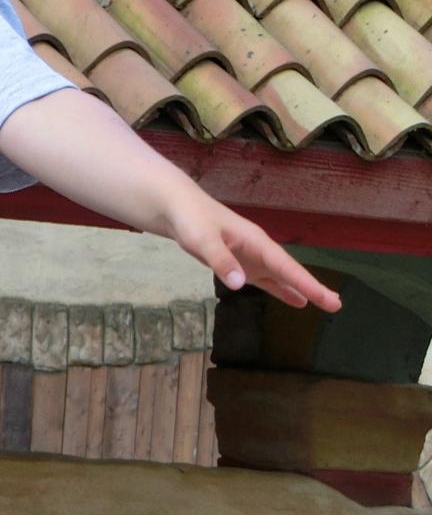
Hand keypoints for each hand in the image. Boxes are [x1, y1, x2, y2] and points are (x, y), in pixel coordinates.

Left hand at [164, 193, 341, 311]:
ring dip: (302, 289)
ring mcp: (252, 258)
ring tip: (325, 303)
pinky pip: (267, 280)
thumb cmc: (192, 221)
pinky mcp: (241, 265)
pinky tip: (297, 301)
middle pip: (290, 271)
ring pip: (282, 276)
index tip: (326, 297)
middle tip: (336, 304)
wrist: (179, 209)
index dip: (306, 283)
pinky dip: (282, 290)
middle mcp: (260, 250)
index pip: (286, 266)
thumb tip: (241, 284)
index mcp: (256, 242)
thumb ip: (221, 261)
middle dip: (313, 287)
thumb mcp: (203, 240)